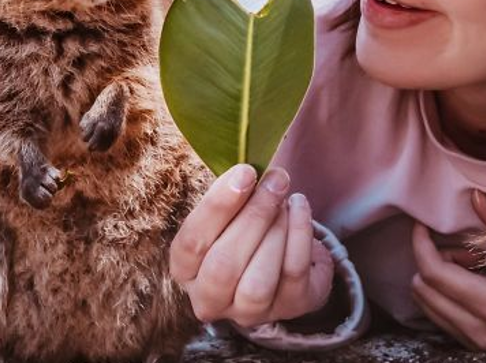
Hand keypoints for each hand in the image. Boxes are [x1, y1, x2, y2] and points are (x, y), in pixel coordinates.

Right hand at [169, 164, 333, 327]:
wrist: (283, 262)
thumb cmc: (246, 230)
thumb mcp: (230, 213)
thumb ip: (233, 197)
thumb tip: (251, 174)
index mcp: (185, 270)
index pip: (191, 243)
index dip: (218, 206)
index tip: (245, 172)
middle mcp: (209, 300)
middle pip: (224, 266)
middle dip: (254, 216)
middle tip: (275, 181)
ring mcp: (248, 313)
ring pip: (257, 283)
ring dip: (276, 231)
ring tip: (285, 200)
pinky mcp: (288, 309)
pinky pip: (293, 275)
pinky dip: (300, 235)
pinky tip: (300, 207)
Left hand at [410, 190, 485, 352]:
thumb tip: (475, 197)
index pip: (435, 276)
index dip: (421, 246)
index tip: (421, 225)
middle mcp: (482, 331)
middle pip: (424, 293)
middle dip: (427, 261)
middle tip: (448, 239)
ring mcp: (480, 343)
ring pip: (428, 307)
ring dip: (435, 279)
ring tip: (464, 258)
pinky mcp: (481, 346)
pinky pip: (442, 318)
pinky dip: (444, 294)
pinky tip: (469, 277)